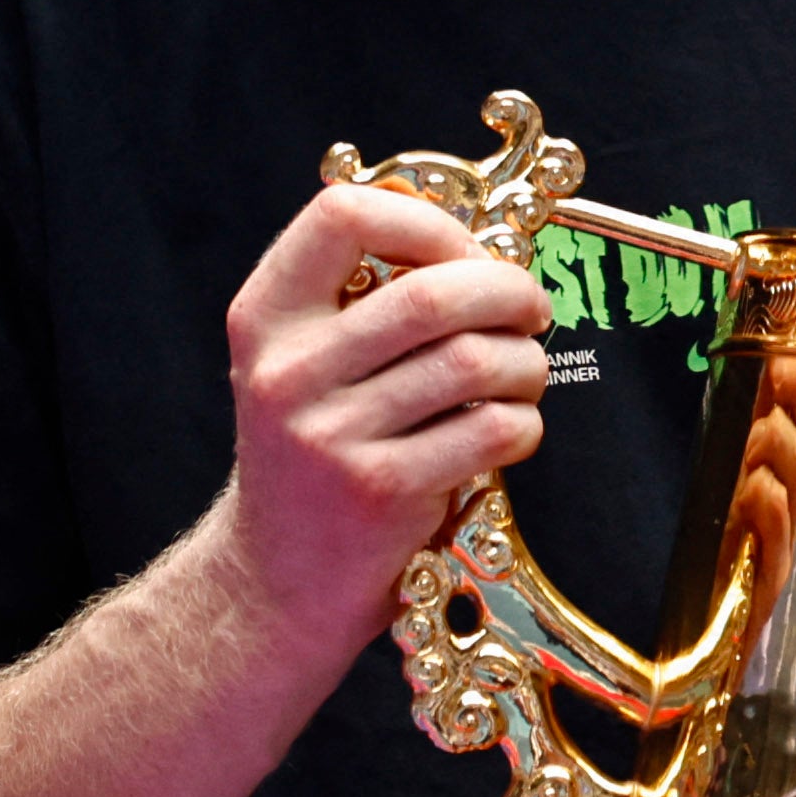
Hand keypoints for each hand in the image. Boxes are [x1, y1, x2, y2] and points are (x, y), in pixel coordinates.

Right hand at [215, 182, 555, 655]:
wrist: (276, 581)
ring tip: (523, 376)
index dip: (424, 222)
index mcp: (264, 318)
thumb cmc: (313, 457)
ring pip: (473, 362)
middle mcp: (287, 370)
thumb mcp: (301, 366)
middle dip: (507, 292)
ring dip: (525, 363)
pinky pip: (491, 430)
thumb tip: (475, 245)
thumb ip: (362, 301)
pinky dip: (523, 424)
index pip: (342, 215)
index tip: (465, 254)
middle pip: (431, 293)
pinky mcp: (383, 489)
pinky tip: (510, 431)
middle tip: (531, 309)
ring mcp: (331, 433)